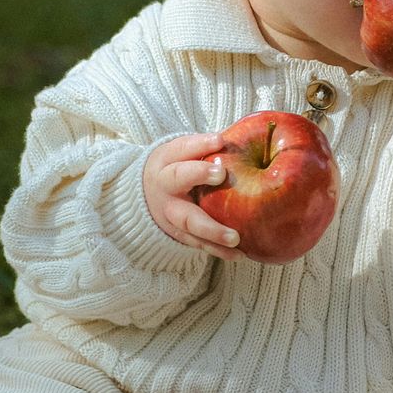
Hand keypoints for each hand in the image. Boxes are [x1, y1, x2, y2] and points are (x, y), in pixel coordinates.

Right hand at [144, 132, 244, 261]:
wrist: (145, 196)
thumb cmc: (179, 168)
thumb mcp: (185, 153)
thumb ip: (210, 147)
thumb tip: (247, 137)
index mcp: (167, 161)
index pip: (182, 148)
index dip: (199, 144)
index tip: (219, 140)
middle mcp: (166, 186)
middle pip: (177, 179)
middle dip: (197, 174)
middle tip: (220, 174)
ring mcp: (171, 213)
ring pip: (189, 221)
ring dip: (212, 229)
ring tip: (235, 237)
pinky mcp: (180, 234)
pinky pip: (198, 243)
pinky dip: (218, 250)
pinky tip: (239, 254)